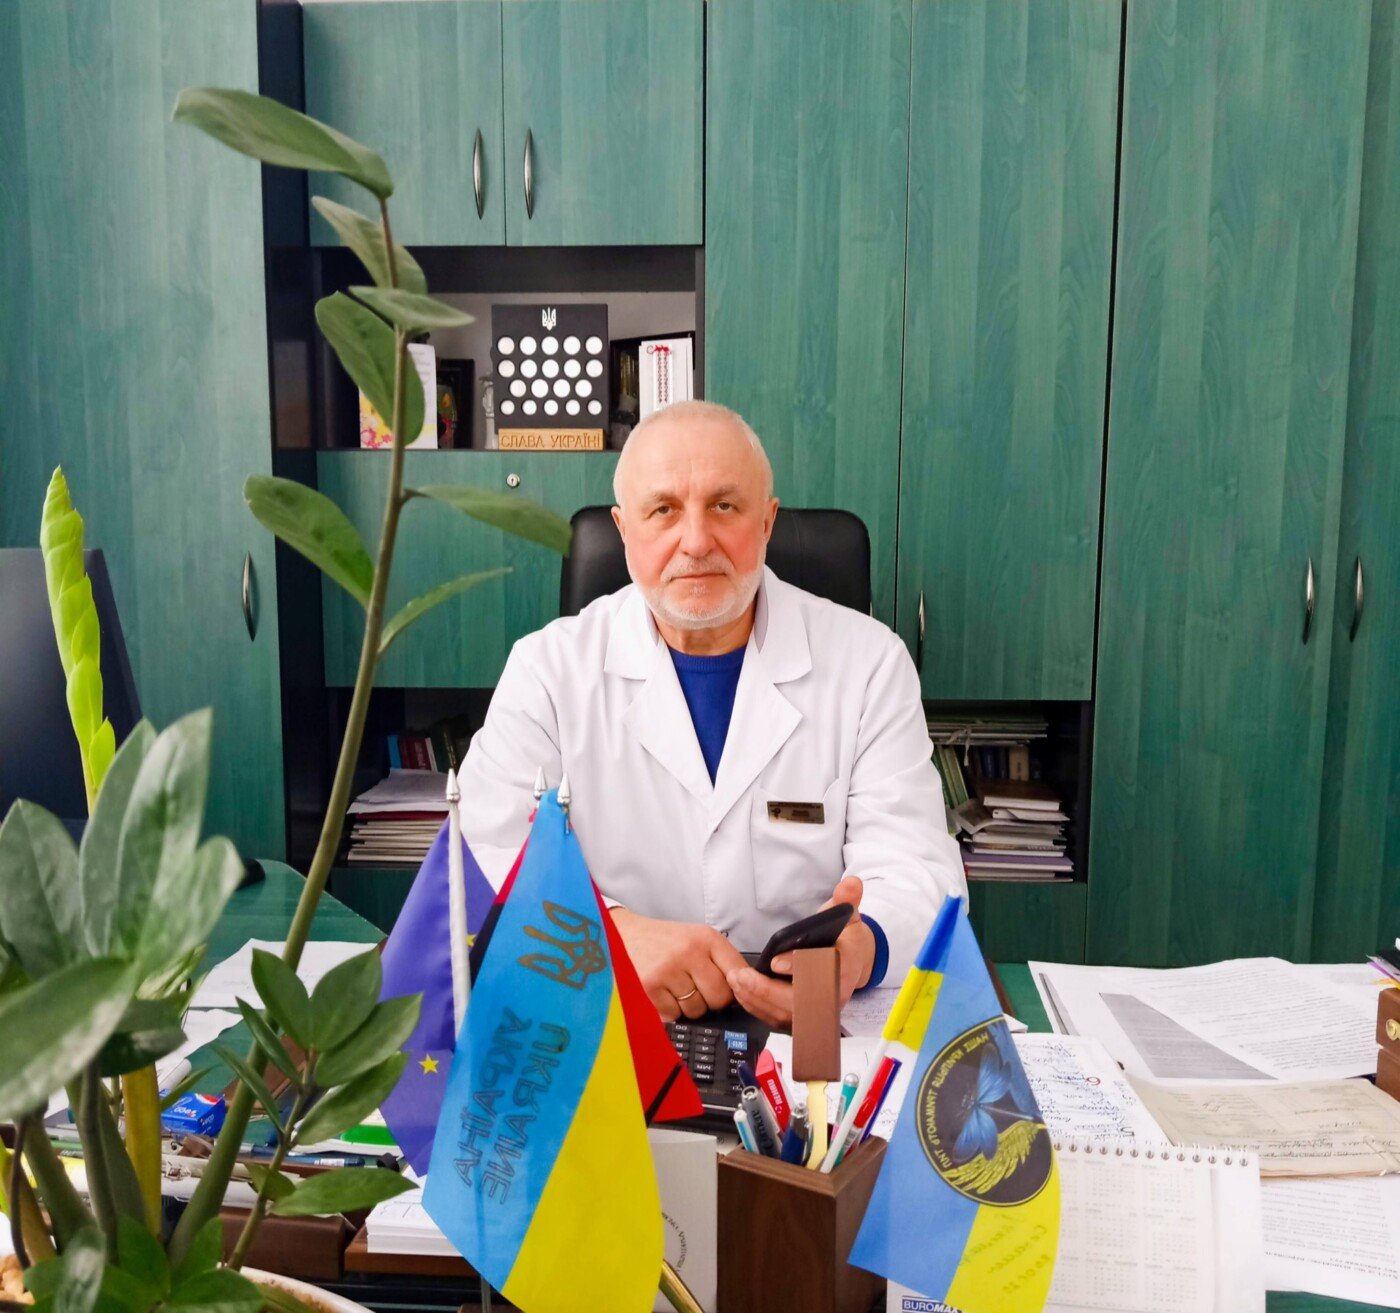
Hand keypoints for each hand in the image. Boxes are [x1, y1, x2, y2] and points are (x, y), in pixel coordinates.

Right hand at [609, 908, 749, 1020]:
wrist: (625, 934)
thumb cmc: (664, 941)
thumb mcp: (696, 939)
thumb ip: (721, 961)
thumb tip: (744, 991)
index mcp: (706, 938)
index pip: (739, 973)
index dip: (738, 989)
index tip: (734, 993)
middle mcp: (690, 951)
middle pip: (720, 997)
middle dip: (712, 1001)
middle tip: (698, 990)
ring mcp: (669, 969)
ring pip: (697, 1010)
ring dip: (689, 1007)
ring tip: (677, 988)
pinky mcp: (650, 985)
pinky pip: (673, 1014)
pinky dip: (669, 1010)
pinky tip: (663, 993)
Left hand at [727, 876, 875, 1028]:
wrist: (854, 961)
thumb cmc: (845, 938)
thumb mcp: (849, 914)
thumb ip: (847, 899)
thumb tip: (850, 883)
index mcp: (846, 966)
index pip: (823, 971)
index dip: (798, 968)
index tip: (775, 962)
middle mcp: (835, 993)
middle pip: (801, 1002)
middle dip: (768, 991)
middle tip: (742, 977)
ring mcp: (819, 1009)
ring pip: (788, 1015)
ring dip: (759, 1000)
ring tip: (736, 982)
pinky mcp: (806, 1017)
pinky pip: (781, 1020)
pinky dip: (759, 1009)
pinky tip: (742, 994)